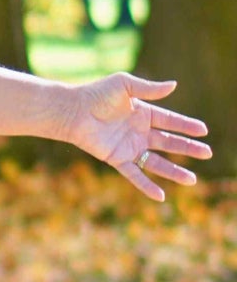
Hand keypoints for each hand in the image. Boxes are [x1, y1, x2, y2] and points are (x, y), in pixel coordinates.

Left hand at [63, 72, 210, 201]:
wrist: (73, 111)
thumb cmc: (96, 94)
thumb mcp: (125, 85)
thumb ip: (149, 89)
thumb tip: (174, 85)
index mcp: (143, 113)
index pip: (171, 121)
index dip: (187, 126)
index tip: (204, 131)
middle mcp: (139, 132)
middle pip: (169, 143)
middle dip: (188, 149)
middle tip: (207, 154)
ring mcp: (129, 147)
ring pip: (157, 162)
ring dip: (174, 171)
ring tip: (192, 180)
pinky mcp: (117, 159)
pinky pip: (135, 175)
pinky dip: (147, 186)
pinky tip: (161, 196)